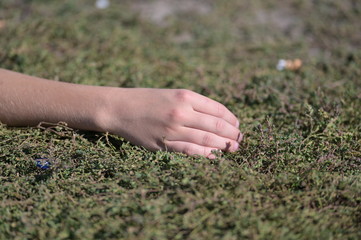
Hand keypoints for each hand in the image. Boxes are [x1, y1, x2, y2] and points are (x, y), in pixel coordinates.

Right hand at [102, 88, 242, 157]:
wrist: (119, 108)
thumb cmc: (147, 99)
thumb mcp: (172, 94)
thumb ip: (194, 104)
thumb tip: (218, 118)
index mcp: (185, 96)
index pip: (218, 109)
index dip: (232, 119)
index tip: (237, 125)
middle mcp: (181, 112)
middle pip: (216, 125)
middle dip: (232, 134)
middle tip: (240, 140)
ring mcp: (172, 129)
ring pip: (206, 139)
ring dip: (224, 146)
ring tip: (233, 149)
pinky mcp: (163, 144)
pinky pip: (190, 151)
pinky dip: (205, 154)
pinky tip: (214, 156)